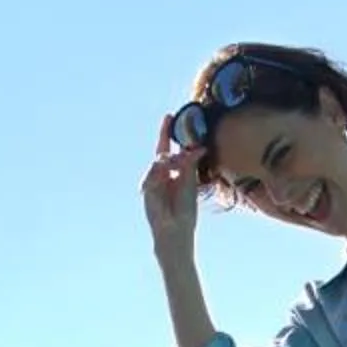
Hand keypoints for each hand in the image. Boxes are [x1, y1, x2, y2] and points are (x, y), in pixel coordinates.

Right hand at [143, 114, 201, 248]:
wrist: (175, 229)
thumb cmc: (185, 210)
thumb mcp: (190, 182)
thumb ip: (191, 164)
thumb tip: (199, 147)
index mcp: (175, 172)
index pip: (171, 149)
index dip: (169, 134)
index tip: (170, 116)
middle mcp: (163, 174)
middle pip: (162, 151)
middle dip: (164, 135)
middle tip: (168, 119)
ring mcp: (154, 180)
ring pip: (159, 161)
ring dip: (169, 161)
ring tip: (177, 164)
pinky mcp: (147, 188)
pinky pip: (153, 174)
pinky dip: (160, 172)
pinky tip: (166, 173)